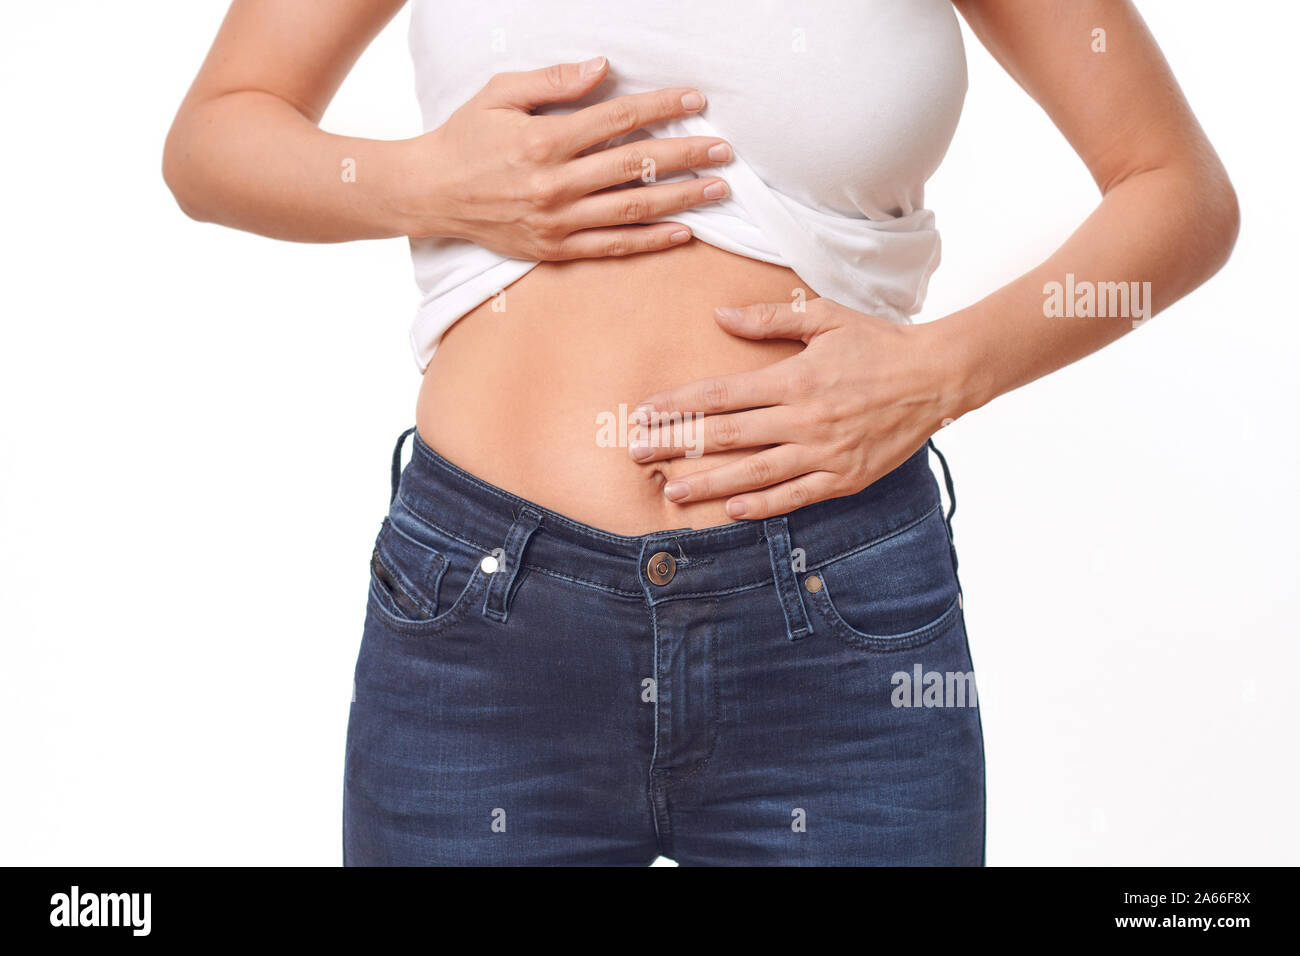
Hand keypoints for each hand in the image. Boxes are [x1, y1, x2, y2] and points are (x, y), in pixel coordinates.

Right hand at [403, 56, 731, 258]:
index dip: (662, 107)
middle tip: (724, 150)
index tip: (697, 100)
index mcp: (544, 141)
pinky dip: (650, 241)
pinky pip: (613, 247)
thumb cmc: (466, 137)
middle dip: (686, 155)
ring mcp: (557, 222)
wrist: (430, 194)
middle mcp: (555, 185)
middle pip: (636, 165)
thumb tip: (604, 67)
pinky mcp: (555, 250)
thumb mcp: (501, 94)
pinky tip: (683, 233)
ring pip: (632, 209)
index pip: (618, 119)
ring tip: (717, 190)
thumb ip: (555, 82)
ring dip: (681, 199)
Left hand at [628, 299, 961, 519]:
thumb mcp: (826, 318)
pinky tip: (732, 511)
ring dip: (708, 483)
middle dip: (677, 445)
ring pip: (754, 473)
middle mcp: (804, 419)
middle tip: (637, 454)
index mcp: (795, 378)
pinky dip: (763, 506)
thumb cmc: (879, 343)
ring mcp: (824, 453)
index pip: (721, 394)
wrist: (938, 377)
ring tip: (670, 490)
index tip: (645, 413)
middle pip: (727, 436)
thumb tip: (721, 315)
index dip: (678, 405)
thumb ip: (771, 318)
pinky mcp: (844, 477)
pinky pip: (796, 497)